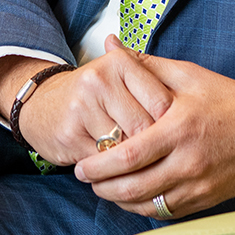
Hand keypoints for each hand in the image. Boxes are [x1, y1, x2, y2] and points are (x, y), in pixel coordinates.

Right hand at [0, 40, 174, 166]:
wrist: (43, 104)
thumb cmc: (93, 93)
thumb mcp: (122, 78)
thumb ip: (155, 81)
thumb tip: (191, 101)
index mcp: (119, 62)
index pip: (161, 100)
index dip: (174, 124)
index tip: (179, 137)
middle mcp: (99, 79)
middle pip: (145, 126)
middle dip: (156, 146)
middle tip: (164, 157)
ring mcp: (82, 107)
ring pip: (126, 147)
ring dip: (136, 162)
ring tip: (144, 164)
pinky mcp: (70, 134)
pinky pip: (105, 163)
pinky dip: (116, 171)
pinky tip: (120, 170)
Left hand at [73, 51, 234, 219]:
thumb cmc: (229, 99)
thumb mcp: (189, 75)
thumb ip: (146, 64)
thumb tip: (112, 44)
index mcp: (180, 128)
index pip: (130, 155)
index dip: (100, 166)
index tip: (82, 164)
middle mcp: (189, 161)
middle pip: (134, 187)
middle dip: (103, 187)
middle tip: (86, 179)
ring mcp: (199, 184)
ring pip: (148, 205)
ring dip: (120, 200)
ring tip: (104, 189)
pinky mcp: (207, 199)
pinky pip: (167, 212)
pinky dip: (145, 208)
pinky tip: (133, 197)